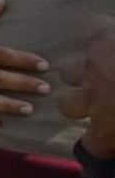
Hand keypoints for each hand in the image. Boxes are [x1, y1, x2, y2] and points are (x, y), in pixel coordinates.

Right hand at [60, 16, 114, 158]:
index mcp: (108, 125)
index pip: (92, 145)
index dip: (99, 145)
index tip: (108, 144)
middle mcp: (92, 95)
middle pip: (68, 106)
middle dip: (83, 106)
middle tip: (106, 103)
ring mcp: (92, 62)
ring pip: (69, 70)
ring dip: (82, 74)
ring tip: (102, 71)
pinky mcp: (101, 32)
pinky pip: (88, 31)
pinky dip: (94, 36)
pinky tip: (107, 40)